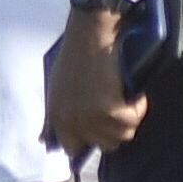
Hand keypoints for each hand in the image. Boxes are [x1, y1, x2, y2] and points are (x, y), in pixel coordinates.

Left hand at [45, 8, 147, 155]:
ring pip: (121, 136)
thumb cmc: (75, 54)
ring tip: (126, 96)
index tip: (101, 127)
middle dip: (114, 128)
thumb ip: (52, 116)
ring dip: (129, 117)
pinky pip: (132, 121)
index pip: (72, 149)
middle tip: (117, 106)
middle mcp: (71, 122)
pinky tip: (134, 92)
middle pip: (104, 145)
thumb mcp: (56, 88)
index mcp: (56, 117)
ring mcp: (90, 118)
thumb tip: (43, 140)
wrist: (91, 32)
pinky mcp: (109, 110)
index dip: (91, 138)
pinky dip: (138, 107)